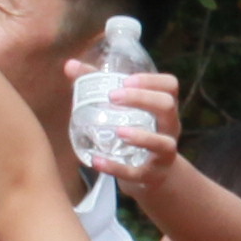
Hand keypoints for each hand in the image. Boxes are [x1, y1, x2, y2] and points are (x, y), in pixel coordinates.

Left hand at [97, 66, 188, 189]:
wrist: (149, 172)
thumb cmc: (134, 129)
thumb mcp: (122, 109)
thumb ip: (96, 85)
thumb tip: (70, 65)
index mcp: (163, 107)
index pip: (170, 85)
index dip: (151, 80)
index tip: (125, 80)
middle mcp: (169, 127)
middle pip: (167, 106)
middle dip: (142, 99)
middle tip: (113, 97)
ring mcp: (164, 153)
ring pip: (163, 143)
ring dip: (141, 137)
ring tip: (118, 131)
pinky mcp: (151, 175)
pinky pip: (137, 172)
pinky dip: (116, 167)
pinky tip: (97, 161)